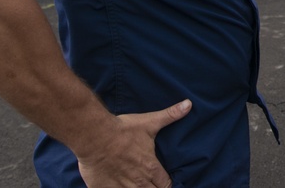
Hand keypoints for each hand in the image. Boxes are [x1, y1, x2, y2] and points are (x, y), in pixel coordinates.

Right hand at [76, 99, 191, 186]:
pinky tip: (119, 185)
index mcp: (151, 168)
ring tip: (137, 184)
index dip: (165, 183)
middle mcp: (139, 182)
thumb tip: (188, 104)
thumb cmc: (123, 130)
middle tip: (151, 182)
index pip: (165, 184)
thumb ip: (170, 116)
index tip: (163, 180)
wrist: (95, 136)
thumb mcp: (150, 122)